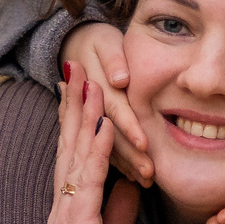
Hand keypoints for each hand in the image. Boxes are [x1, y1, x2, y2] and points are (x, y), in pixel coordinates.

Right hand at [31, 64, 142, 223]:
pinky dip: (98, 151)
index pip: (78, 158)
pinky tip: (104, 126)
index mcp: (74, 212)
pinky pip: (90, 182)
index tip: (84, 91)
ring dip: (84, 115)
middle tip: (78, 67)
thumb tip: (131, 186)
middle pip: (72, 145)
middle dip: (76, 106)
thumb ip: (117, 218)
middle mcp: (66, 206)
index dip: (81, 123)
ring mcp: (69, 214)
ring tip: (88, 79)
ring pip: (77, 154)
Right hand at [61, 20, 152, 183]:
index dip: (129, 128)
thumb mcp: (105, 43)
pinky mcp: (90, 128)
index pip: (115, 110)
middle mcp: (92, 108)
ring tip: (146, 180)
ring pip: (107, 146)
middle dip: (130, 156)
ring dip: (126, 164)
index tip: (144, 144)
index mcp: (96, 88)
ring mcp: (89, 120)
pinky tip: (133, 175)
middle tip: (149, 173)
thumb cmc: (98, 43)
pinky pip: (103, 148)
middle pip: (111, 135)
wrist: (75, 47)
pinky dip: (118, 163)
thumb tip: (120, 79)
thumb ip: (113, 60)